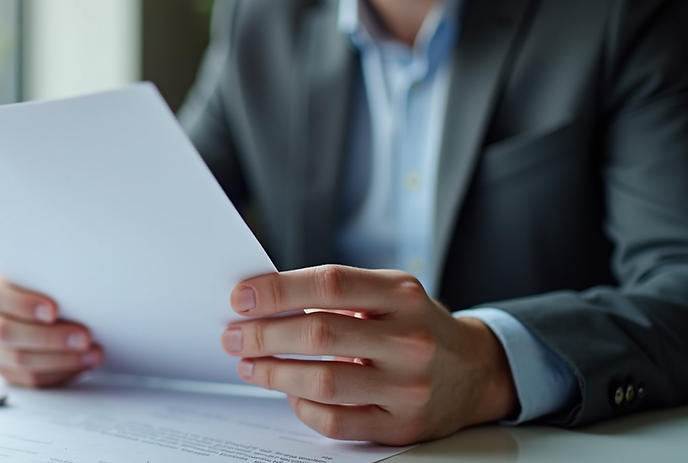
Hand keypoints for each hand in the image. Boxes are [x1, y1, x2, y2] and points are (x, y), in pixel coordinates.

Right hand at [0, 263, 102, 386]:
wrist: (41, 295)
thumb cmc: (42, 277)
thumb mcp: (41, 267)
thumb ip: (46, 274)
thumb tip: (76, 285)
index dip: (24, 305)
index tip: (54, 310)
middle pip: (6, 332)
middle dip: (49, 337)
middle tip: (83, 337)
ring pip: (19, 360)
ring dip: (61, 359)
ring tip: (91, 353)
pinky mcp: (4, 368)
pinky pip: (29, 378)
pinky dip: (59, 373)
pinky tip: (82, 363)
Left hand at [221, 265, 516, 444]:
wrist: (475, 371)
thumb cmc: (415, 325)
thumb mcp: (390, 293)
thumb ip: (338, 292)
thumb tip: (264, 300)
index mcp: (402, 295)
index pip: (330, 284)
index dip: (278, 290)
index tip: (241, 298)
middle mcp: (409, 339)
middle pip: (320, 334)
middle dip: (264, 335)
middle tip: (233, 336)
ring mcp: (407, 387)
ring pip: (324, 382)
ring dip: (274, 373)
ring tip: (249, 364)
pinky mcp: (401, 425)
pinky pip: (337, 422)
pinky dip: (303, 407)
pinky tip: (289, 394)